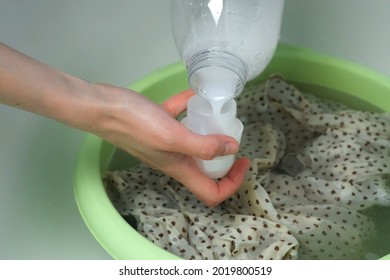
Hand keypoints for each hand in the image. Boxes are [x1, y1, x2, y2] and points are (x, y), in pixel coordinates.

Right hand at [92, 84, 249, 206]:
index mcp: (180, 168)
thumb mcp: (173, 137)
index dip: (232, 183)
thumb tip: (232, 150)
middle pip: (207, 169)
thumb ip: (202, 146)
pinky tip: (194, 95)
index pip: (212, 192)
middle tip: (233, 136)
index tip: (243, 161)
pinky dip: (188, 109)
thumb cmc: (134, 123)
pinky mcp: (157, 124)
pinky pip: (178, 119)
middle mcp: (174, 159)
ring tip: (219, 116)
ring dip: (208, 133)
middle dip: (225, 157)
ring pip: (194, 143)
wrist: (101, 106)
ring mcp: (165, 142)